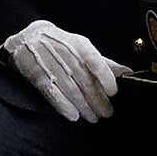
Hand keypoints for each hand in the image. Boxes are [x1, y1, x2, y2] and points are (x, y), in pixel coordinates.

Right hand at [4, 20, 122, 121]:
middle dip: (97, 99)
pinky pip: (52, 92)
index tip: (113, 92)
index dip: (105, 77)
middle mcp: (66, 55)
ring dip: (84, 106)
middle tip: (107, 113)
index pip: (95, 61)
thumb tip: (128, 72)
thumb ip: (104, 62)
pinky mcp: (38, 76)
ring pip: (71, 89)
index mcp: (80, 46)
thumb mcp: (83, 47)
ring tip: (93, 118)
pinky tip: (73, 115)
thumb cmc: (62, 44)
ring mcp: (51, 66)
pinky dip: (62, 105)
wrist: (28, 37)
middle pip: (85, 80)